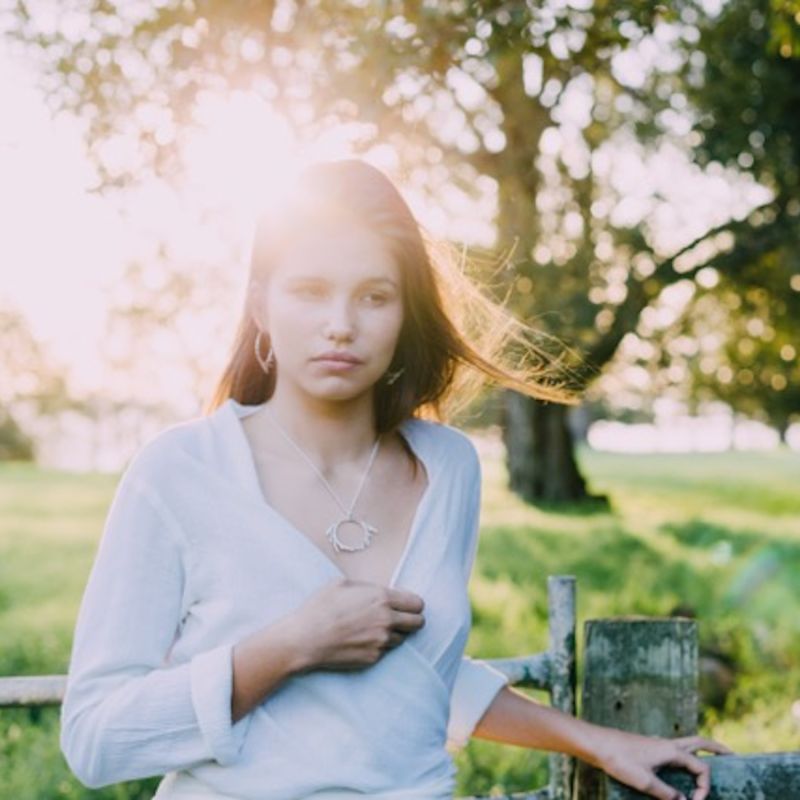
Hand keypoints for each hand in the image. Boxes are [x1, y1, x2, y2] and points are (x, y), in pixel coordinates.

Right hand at [291, 577, 425, 670]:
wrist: (304, 639)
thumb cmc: (320, 607)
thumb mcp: (343, 583)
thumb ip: (368, 587)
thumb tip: (380, 591)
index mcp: (382, 598)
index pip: (417, 603)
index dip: (414, 604)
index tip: (408, 605)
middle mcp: (386, 621)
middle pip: (418, 623)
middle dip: (412, 620)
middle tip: (401, 618)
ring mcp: (381, 642)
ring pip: (402, 638)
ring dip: (394, 633)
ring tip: (374, 629)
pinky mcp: (373, 658)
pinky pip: (385, 651)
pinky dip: (379, 645)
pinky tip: (362, 640)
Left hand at [594, 728, 733, 799]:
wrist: (597, 743)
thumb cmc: (619, 759)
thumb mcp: (644, 782)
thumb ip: (667, 794)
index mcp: (671, 750)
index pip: (701, 768)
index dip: (704, 788)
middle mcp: (668, 744)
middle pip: (700, 742)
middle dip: (718, 748)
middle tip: (734, 755)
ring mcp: (659, 745)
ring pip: (687, 743)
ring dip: (703, 748)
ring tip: (715, 756)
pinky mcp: (650, 749)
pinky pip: (675, 749)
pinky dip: (686, 754)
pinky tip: (683, 763)